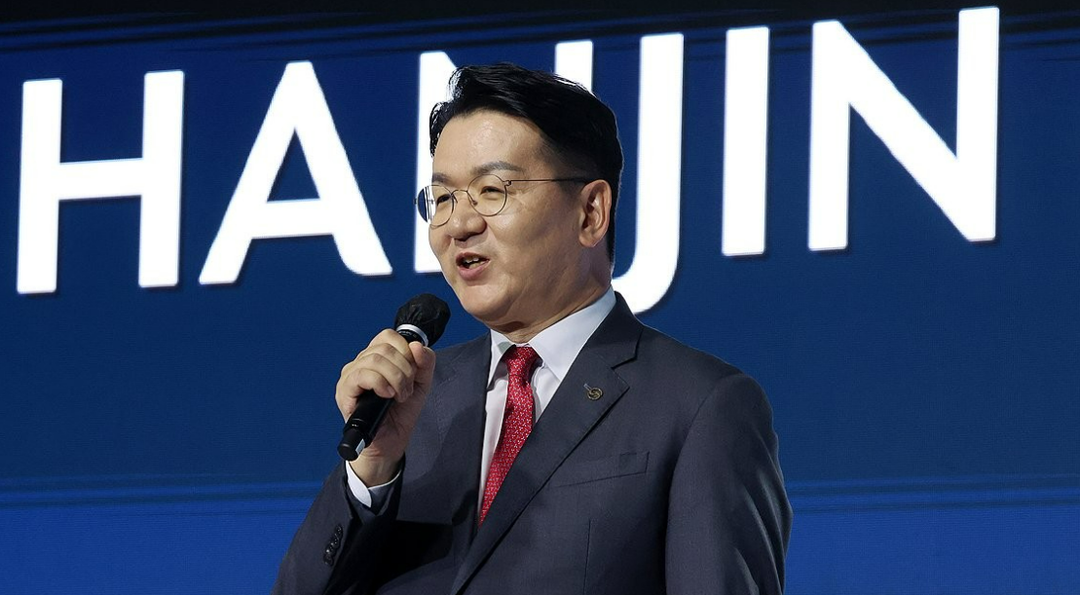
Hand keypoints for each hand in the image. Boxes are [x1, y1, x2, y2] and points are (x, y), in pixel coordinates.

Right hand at [335, 329, 435, 485]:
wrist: (391, 440)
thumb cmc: (401, 412)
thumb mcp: (422, 383)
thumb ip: (425, 362)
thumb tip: (417, 346)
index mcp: (376, 356)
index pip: (388, 336)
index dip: (406, 351)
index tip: (413, 372)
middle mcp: (360, 362)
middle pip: (384, 348)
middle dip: (405, 369)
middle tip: (407, 389)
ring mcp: (350, 375)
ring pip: (374, 359)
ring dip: (395, 378)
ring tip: (399, 395)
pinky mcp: (344, 391)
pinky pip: (362, 375)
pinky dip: (380, 383)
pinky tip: (387, 396)